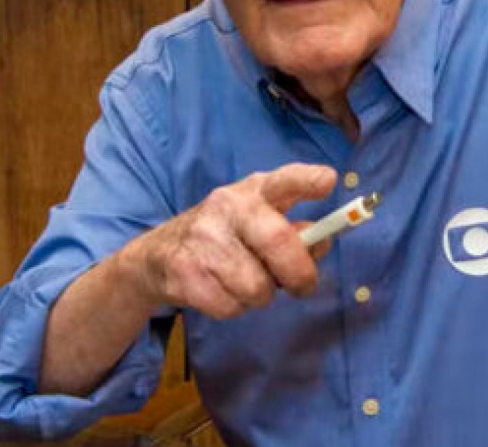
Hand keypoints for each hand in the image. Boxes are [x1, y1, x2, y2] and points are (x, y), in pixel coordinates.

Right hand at [120, 163, 336, 318]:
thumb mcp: (260, 222)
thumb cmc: (228, 236)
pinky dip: (234, 307)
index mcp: (253, 191)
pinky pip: (231, 307)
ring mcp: (203, 237)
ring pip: (256, 287)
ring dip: (260, 295)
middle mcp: (228, 206)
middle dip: (299, 273)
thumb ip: (295, 231)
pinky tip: (222, 290)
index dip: (306, 180)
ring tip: (246, 282)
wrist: (160, 254)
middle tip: (302, 286)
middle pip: (278, 241)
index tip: (328, 181)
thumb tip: (321, 243)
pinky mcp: (184, 270)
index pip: (283, 180)